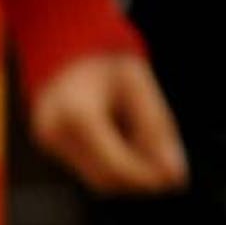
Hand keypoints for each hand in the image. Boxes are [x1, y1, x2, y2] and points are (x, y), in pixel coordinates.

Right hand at [30, 54, 188, 193]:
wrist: (63, 43)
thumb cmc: (104, 62)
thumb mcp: (138, 87)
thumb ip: (157, 129)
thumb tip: (175, 174)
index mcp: (79, 117)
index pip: (117, 168)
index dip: (148, 179)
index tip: (176, 179)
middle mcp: (57, 134)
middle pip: (105, 179)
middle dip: (140, 181)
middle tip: (170, 173)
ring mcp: (49, 143)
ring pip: (96, 178)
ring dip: (128, 174)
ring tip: (150, 151)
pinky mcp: (49, 146)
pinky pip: (87, 168)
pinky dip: (113, 164)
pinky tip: (127, 142)